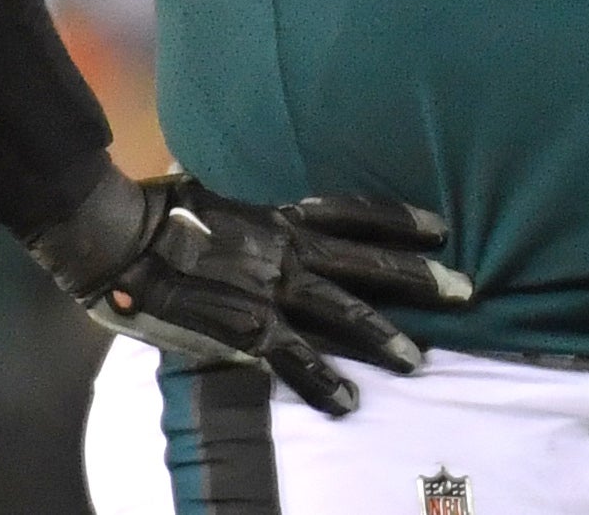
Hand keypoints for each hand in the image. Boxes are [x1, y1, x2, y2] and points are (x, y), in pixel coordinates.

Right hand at [26, 168, 471, 416]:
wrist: (119, 236)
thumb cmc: (158, 205)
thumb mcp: (215, 186)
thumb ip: (243, 196)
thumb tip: (239, 188)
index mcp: (282, 212)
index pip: (358, 212)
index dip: (401, 220)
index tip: (442, 228)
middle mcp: (290, 249)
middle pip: (371, 263)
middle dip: (422, 277)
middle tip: (468, 289)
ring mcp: (273, 290)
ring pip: (347, 314)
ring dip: (387, 338)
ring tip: (422, 359)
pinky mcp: (248, 330)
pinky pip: (297, 360)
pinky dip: (325, 383)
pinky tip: (350, 403)